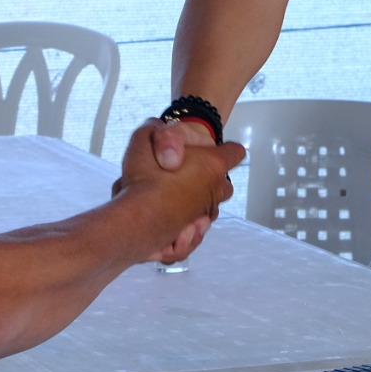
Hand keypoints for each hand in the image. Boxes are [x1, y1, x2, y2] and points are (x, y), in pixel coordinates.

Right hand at [119, 117, 240, 261]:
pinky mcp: (191, 238)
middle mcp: (214, 191)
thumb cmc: (145, 179)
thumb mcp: (146, 137)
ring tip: (166, 202)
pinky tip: (166, 224)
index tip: (209, 152)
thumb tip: (169, 141)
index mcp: (212, 164)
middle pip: (223, 185)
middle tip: (182, 177)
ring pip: (206, 210)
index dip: (224, 150)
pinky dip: (182, 232)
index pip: (234, 152)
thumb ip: (160, 133)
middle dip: (208, 181)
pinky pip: (191, 234)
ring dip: (192, 207)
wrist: (136, 220)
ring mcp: (204, 215)